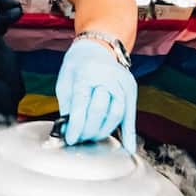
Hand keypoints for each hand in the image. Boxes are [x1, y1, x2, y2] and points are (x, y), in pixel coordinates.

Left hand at [55, 37, 136, 151]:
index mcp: (86, 73)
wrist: (97, 47)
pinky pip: (131, 114)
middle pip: (100, 110)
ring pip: (117, 114)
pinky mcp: (131, 89)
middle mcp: (107, 77)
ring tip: (92, 138)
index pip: (81, 103)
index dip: (76, 125)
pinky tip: (128, 147)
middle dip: (89, 129)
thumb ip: (67, 105)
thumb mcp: (65, 81)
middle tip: (80, 138)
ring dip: (104, 131)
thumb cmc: (78, 65)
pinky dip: (130, 132)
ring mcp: (122, 82)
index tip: (70, 139)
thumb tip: (67, 130)